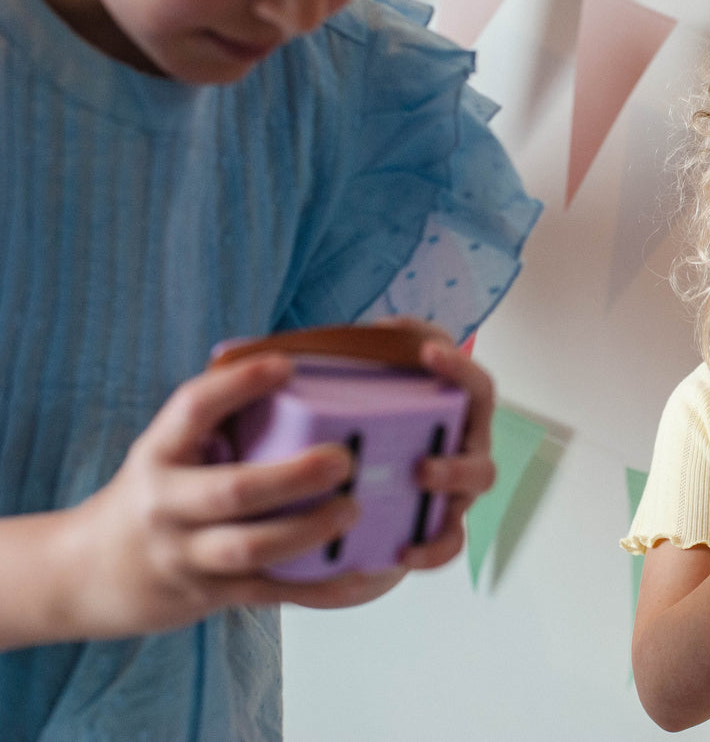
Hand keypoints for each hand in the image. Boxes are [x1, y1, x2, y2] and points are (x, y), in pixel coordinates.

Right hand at [70, 353, 398, 638]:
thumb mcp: (167, 450)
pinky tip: (367, 576)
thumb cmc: (155, 494)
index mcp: (159, 455)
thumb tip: (293, 364)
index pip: (192, 410)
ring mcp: (190, 556)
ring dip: (309, 531)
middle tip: (343, 459)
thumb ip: (217, 417)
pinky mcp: (215, 594)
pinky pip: (276, 594)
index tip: (286, 364)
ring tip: (353, 510)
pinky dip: (326, 589)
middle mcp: (168, 507)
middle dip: (292, 477)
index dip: (236, 384)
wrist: (91, 573)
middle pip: (232, 492)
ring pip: (252, 549)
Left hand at [396, 328, 496, 570]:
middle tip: (420, 466)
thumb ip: (383, 349)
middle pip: (482, 460)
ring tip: (414, 493)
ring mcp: (456, 490)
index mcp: (459, 414)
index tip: (430, 353)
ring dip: (449, 492)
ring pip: (472, 496)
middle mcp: (466, 451)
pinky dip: (432, 551)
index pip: (477, 388)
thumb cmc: (379, 416)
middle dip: (455, 463)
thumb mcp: (377, 379)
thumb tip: (381, 329)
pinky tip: (402, 553)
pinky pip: (448, 543)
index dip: (459, 370)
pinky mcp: (437, 526)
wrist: (355, 471)